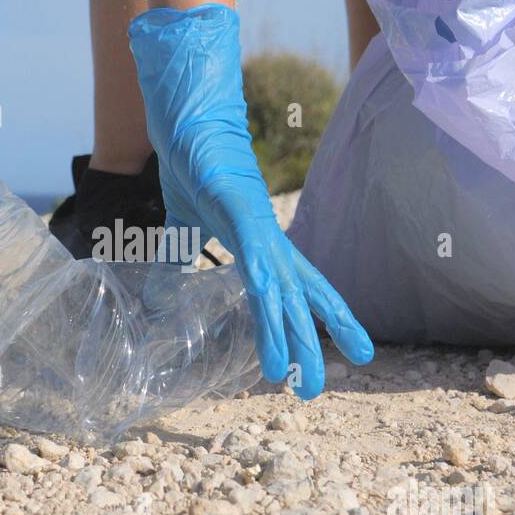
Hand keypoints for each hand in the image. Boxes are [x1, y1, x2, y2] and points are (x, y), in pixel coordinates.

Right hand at [129, 3, 373, 397]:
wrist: (188, 126)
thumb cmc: (193, 172)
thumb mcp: (183, 230)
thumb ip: (176, 267)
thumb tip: (157, 303)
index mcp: (266, 248)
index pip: (307, 291)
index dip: (332, 320)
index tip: (357, 352)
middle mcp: (271, 244)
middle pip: (304, 300)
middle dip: (316, 343)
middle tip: (319, 388)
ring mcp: (259, 230)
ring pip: (282, 291)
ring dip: (288, 334)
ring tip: (293, 375)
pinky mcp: (240, 212)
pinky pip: (252, 255)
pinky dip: (261, 285)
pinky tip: (269, 313)